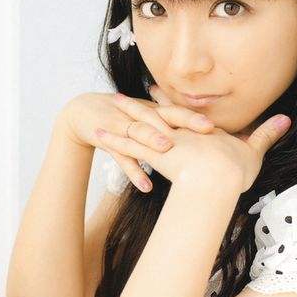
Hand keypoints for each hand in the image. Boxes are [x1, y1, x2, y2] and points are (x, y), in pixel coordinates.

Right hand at [57, 90, 215, 190]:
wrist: (82, 111)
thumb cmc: (123, 117)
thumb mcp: (145, 116)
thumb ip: (170, 126)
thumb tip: (204, 139)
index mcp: (151, 110)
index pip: (175, 111)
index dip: (193, 116)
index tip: (214, 125)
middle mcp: (139, 115)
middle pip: (163, 117)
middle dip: (184, 123)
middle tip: (206, 129)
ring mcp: (123, 127)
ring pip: (140, 133)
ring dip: (153, 140)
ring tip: (168, 149)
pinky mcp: (108, 140)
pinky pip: (122, 158)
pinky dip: (134, 172)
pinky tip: (146, 186)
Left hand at [96, 87, 291, 192]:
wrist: (217, 178)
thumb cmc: (234, 170)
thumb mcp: (253, 150)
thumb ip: (266, 134)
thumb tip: (286, 118)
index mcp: (198, 130)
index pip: (179, 112)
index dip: (167, 102)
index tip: (154, 92)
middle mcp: (178, 131)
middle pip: (154, 113)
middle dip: (137, 105)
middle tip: (121, 97)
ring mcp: (164, 141)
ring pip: (136, 126)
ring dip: (119, 119)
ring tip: (103, 112)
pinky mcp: (151, 153)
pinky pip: (126, 146)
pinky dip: (113, 140)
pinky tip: (97, 135)